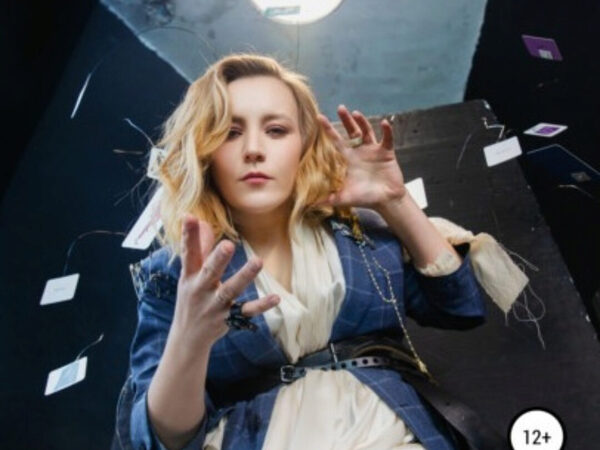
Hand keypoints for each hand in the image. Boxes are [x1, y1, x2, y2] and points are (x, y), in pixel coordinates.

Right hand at [172, 215, 279, 348]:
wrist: (187, 338)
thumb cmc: (191, 298)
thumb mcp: (190, 275)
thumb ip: (199, 249)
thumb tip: (203, 222)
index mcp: (190, 276)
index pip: (189, 253)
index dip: (189, 235)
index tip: (190, 217)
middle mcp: (200, 290)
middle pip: (210, 272)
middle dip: (218, 259)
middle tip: (227, 244)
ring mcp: (215, 305)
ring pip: (231, 290)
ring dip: (244, 276)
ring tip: (258, 261)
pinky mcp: (229, 318)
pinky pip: (247, 310)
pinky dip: (262, 305)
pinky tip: (276, 298)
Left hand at [316, 105, 406, 210]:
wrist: (385, 200)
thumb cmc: (365, 197)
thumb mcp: (343, 198)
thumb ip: (327, 199)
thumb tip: (308, 205)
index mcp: (348, 158)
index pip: (336, 140)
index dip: (328, 129)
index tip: (319, 117)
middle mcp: (359, 151)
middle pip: (351, 131)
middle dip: (346, 120)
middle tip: (340, 108)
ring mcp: (373, 150)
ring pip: (367, 131)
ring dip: (362, 122)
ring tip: (356, 113)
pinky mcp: (386, 152)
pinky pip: (387, 139)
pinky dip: (387, 131)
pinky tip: (385, 123)